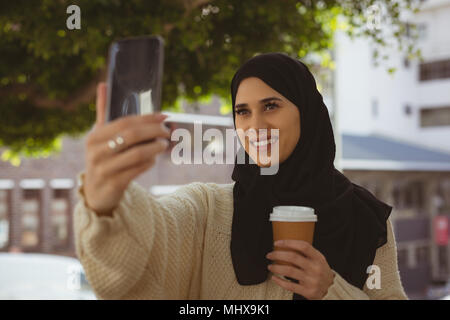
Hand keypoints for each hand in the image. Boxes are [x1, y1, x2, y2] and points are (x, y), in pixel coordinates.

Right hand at [83, 82, 170, 215]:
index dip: (147, 118)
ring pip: (137, 154)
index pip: (125, 122)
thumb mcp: (100, 136)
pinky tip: (153, 159)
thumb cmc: (102, 157)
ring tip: (164, 144)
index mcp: (95, 137)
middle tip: (168, 130)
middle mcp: (97, 152)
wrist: (96, 192)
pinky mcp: (114, 184)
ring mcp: (104, 169)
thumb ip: (103, 112)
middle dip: (154, 131)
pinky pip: (137, 170)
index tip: (164, 115)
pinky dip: (149, 162)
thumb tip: (103, 84)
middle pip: (132, 136)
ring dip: (155, 148)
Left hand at [266, 240, 334, 299]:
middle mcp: (315, 268)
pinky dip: (280, 281)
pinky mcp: (308, 291)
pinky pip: (290, 286)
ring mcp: (312, 280)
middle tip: (270, 255)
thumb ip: (307, 253)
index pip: (303, 246)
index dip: (289, 243)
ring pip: (289, 271)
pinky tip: (274, 278)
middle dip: (278, 255)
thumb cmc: (322, 272)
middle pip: (293, 257)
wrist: (332, 290)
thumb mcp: (319, 260)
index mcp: (318, 258)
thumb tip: (287, 244)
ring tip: (270, 266)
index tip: (277, 243)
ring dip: (276, 267)